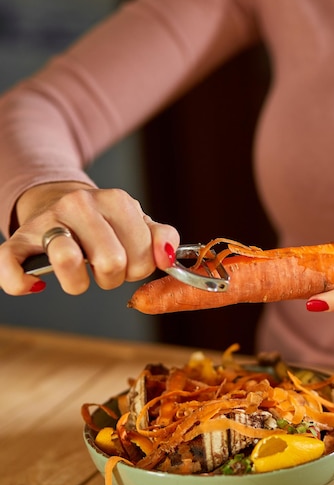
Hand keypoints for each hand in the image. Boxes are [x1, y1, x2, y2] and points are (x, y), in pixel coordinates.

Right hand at [0, 182, 178, 294]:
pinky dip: (22, 283)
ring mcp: (47, 220)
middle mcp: (80, 204)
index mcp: (116, 201)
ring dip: (78, 283)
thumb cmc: (105, 222)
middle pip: (111, 264)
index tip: (129, 259)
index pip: (143, 256)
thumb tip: (167, 257)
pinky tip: (37, 283)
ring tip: (79, 275)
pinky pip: (12, 267)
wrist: (59, 202)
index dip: (140, 269)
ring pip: (67, 262)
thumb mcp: (138, 223)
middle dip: (113, 278)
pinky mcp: (19, 239)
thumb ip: (161, 238)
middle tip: (104, 267)